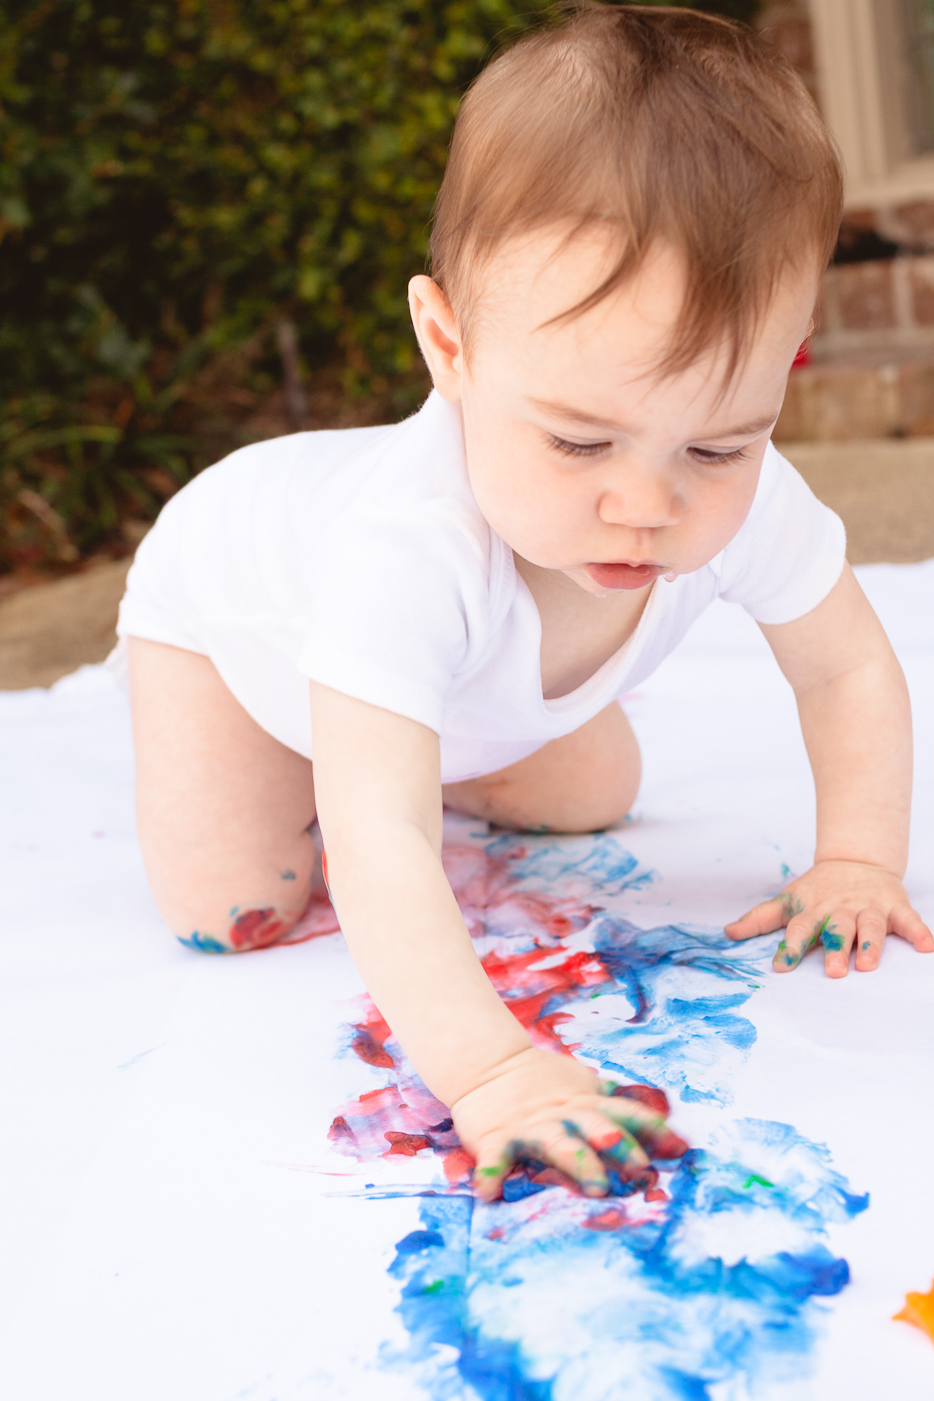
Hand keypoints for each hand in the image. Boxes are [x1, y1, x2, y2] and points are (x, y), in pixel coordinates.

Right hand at [450, 1045, 687, 1201]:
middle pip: (597, 1128)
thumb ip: (617, 1108)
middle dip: (620, 1147)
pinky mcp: (497, 1137)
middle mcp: (565, 1115)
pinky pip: (496, 1158)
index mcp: (587, 1104)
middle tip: (642, 1171)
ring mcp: (531, 1127)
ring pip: (559, 1144)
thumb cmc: (543, 1081)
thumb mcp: (583, 1086)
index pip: (626, 1113)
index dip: (653, 1130)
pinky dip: (492, 1174)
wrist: (489, 1063)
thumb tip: (670, 1134)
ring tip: (595, 1186)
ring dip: (579, 1163)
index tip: (681, 1150)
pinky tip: (490, 1194)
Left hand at [725, 859, 933, 977]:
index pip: (799, 929)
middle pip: (837, 930)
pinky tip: (927, 946)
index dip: (791, 947)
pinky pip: (909, 920)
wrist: (856, 861)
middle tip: (834, 972)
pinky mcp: (894, 906)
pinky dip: (918, 932)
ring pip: (870, 927)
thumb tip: (727, 933)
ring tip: (869, 965)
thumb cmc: (818, 891)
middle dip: (835, 949)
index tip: (781, 966)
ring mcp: (868, 908)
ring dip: (870, 945)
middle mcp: (840, 910)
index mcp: (813, 911)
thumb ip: (760, 919)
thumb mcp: (789, 900)